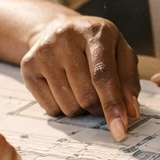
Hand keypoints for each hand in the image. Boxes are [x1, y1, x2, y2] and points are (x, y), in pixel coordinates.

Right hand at [18, 14, 139, 139]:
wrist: (57, 29)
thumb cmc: (95, 45)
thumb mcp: (120, 53)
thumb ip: (128, 81)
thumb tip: (131, 111)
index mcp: (94, 33)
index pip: (103, 76)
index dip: (112, 105)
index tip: (120, 130)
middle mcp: (65, 39)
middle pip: (86, 96)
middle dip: (98, 108)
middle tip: (101, 100)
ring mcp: (43, 52)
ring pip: (68, 106)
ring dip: (81, 108)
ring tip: (81, 88)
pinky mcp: (28, 67)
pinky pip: (50, 108)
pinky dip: (63, 107)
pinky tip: (65, 88)